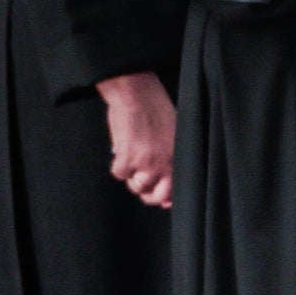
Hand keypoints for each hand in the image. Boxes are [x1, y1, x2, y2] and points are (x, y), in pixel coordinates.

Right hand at [97, 72, 176, 209]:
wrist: (137, 94)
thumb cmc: (156, 108)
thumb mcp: (175, 132)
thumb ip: (172, 155)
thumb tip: (167, 177)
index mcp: (177, 157)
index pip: (176, 189)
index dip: (167, 197)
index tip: (162, 200)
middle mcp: (163, 164)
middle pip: (155, 195)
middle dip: (147, 193)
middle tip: (141, 182)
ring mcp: (144, 163)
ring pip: (135, 185)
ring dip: (131, 177)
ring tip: (132, 160)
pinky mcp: (126, 157)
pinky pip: (119, 174)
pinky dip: (118, 165)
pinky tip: (121, 152)